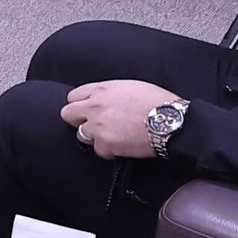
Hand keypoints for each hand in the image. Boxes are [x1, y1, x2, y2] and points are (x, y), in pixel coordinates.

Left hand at [61, 78, 177, 159]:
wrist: (170, 121)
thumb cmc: (157, 102)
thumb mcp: (131, 86)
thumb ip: (109, 92)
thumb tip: (102, 98)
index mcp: (102, 89)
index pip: (73, 96)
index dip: (80, 104)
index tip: (86, 110)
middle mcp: (95, 106)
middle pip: (68, 114)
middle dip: (78, 120)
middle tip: (93, 125)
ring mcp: (98, 126)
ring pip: (81, 135)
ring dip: (94, 137)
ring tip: (113, 135)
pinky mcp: (105, 143)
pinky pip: (99, 150)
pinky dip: (109, 150)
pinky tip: (122, 145)